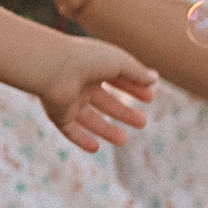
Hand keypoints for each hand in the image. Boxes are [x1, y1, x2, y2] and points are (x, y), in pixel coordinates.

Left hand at [38, 38, 156, 153]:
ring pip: (89, 118)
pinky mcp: (58, 113)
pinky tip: (96, 148)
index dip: (134, 87)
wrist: (52, 67)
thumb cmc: (87, 59)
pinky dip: (81, 140)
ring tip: (124, 140)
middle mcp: (80, 83)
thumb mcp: (119, 62)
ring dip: (106, 130)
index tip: (150, 97)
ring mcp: (68, 99)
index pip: (117, 78)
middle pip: (105, 101)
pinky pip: (70, 130)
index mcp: (93, 66)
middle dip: (123, 112)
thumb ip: (137, 72)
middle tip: (142, 122)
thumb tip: (155, 79)